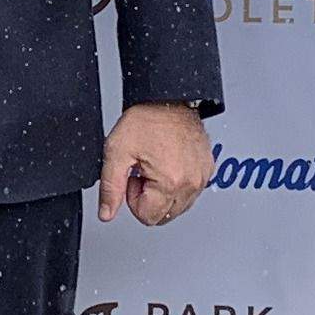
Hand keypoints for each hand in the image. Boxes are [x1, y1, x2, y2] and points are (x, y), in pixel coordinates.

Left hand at [101, 101, 213, 224]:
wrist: (168, 98)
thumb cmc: (147, 119)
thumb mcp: (117, 152)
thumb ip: (110, 188)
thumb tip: (107, 213)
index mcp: (170, 182)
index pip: (148, 217)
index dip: (133, 199)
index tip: (134, 177)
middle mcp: (191, 182)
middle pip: (164, 216)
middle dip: (149, 199)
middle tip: (143, 172)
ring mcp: (201, 177)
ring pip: (178, 207)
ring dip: (164, 193)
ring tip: (156, 166)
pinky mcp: (207, 169)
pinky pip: (191, 192)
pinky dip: (178, 185)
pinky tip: (169, 164)